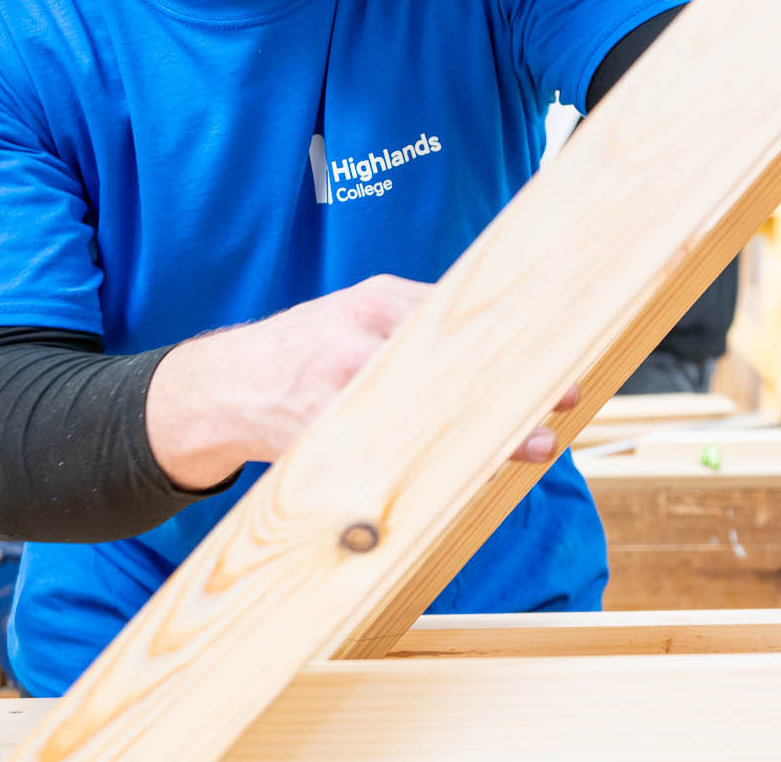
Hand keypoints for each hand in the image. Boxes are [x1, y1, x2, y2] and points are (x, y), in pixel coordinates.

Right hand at [147, 276, 579, 489]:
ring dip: (486, 432)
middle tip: (561, 406)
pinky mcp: (321, 430)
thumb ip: (415, 327)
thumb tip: (496, 346)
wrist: (217, 388)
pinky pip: (387, 452)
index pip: (458, 313)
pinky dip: (430, 467)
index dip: (513, 337)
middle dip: (511, 386)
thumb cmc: (304, 353)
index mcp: (378, 302)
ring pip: (429, 408)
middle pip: (452, 360)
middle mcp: (360, 335)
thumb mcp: (356, 318)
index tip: (564, 359)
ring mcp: (339, 383)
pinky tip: (467, 479)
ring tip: (533, 447)